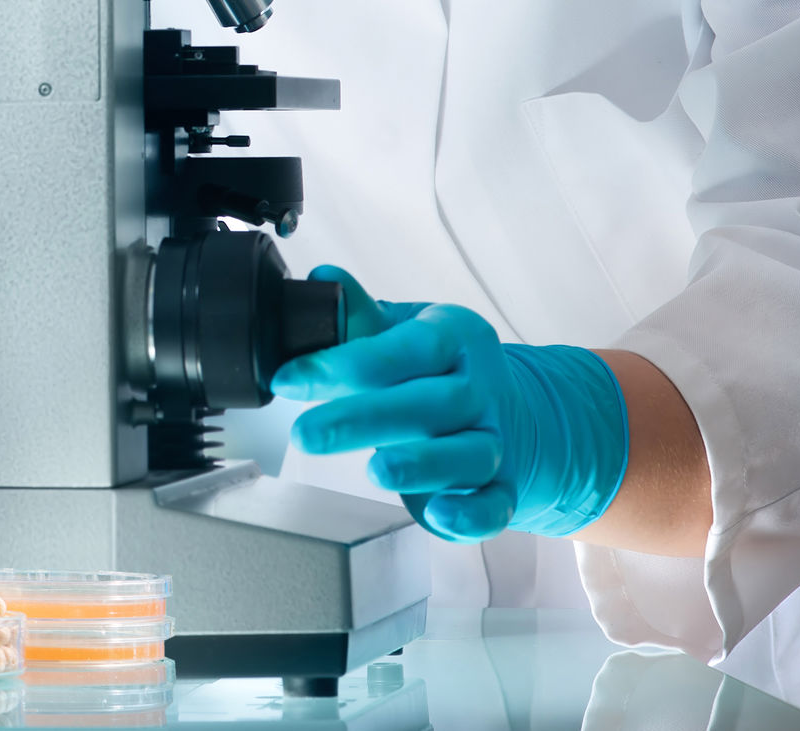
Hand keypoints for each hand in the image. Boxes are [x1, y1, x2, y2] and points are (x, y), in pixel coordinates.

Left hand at [272, 266, 630, 541]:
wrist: (512, 411)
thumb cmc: (438, 368)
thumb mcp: (404, 332)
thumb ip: (359, 315)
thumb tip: (321, 280)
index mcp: (454, 339)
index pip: (404, 348)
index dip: (344, 363)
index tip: (287, 380)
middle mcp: (479, 389)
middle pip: (432, 403)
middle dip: (366, 419)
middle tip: (306, 434)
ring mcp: (495, 440)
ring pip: (468, 454)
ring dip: (423, 464)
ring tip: (377, 469)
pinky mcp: (503, 487)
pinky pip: (495, 505)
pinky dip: (472, 516)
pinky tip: (441, 517)